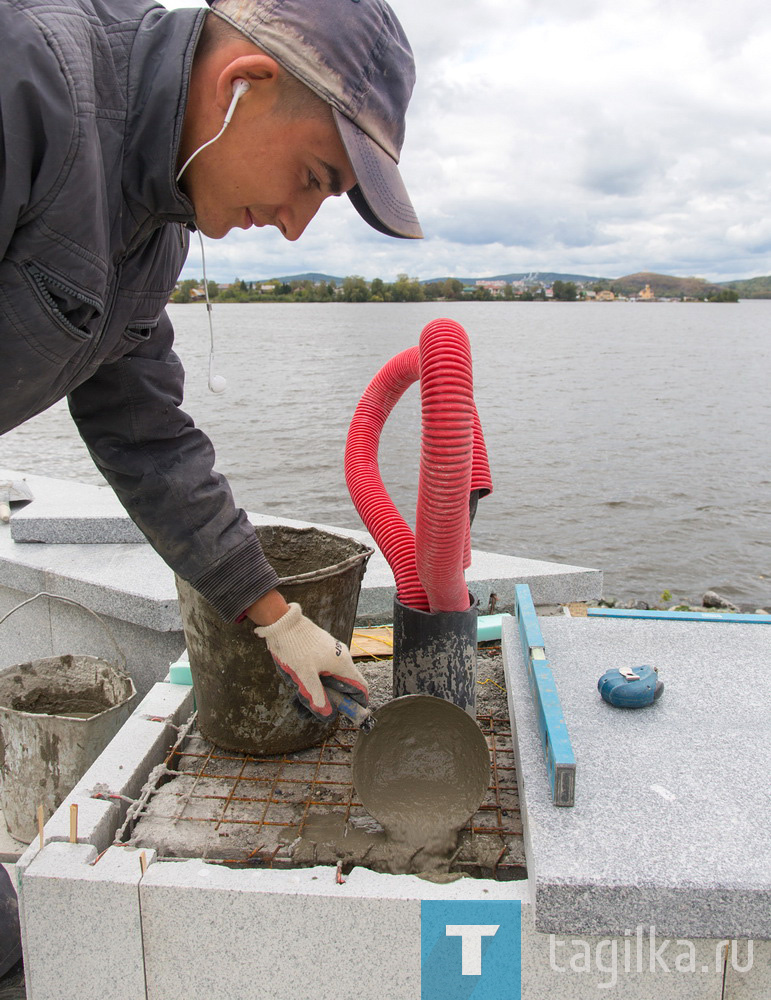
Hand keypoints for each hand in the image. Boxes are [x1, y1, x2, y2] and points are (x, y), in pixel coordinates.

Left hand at [253, 603, 367, 720]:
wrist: (285, 623)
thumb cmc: (296, 648)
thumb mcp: (305, 674)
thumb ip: (316, 692)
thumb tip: (325, 711)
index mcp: (342, 662)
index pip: (361, 685)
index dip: (358, 701)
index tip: (350, 712)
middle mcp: (342, 655)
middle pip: (346, 682)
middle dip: (336, 696)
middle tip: (321, 707)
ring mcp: (333, 650)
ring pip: (335, 673)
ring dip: (326, 686)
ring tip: (307, 695)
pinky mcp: (324, 646)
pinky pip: (326, 665)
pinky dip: (320, 676)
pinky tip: (304, 681)